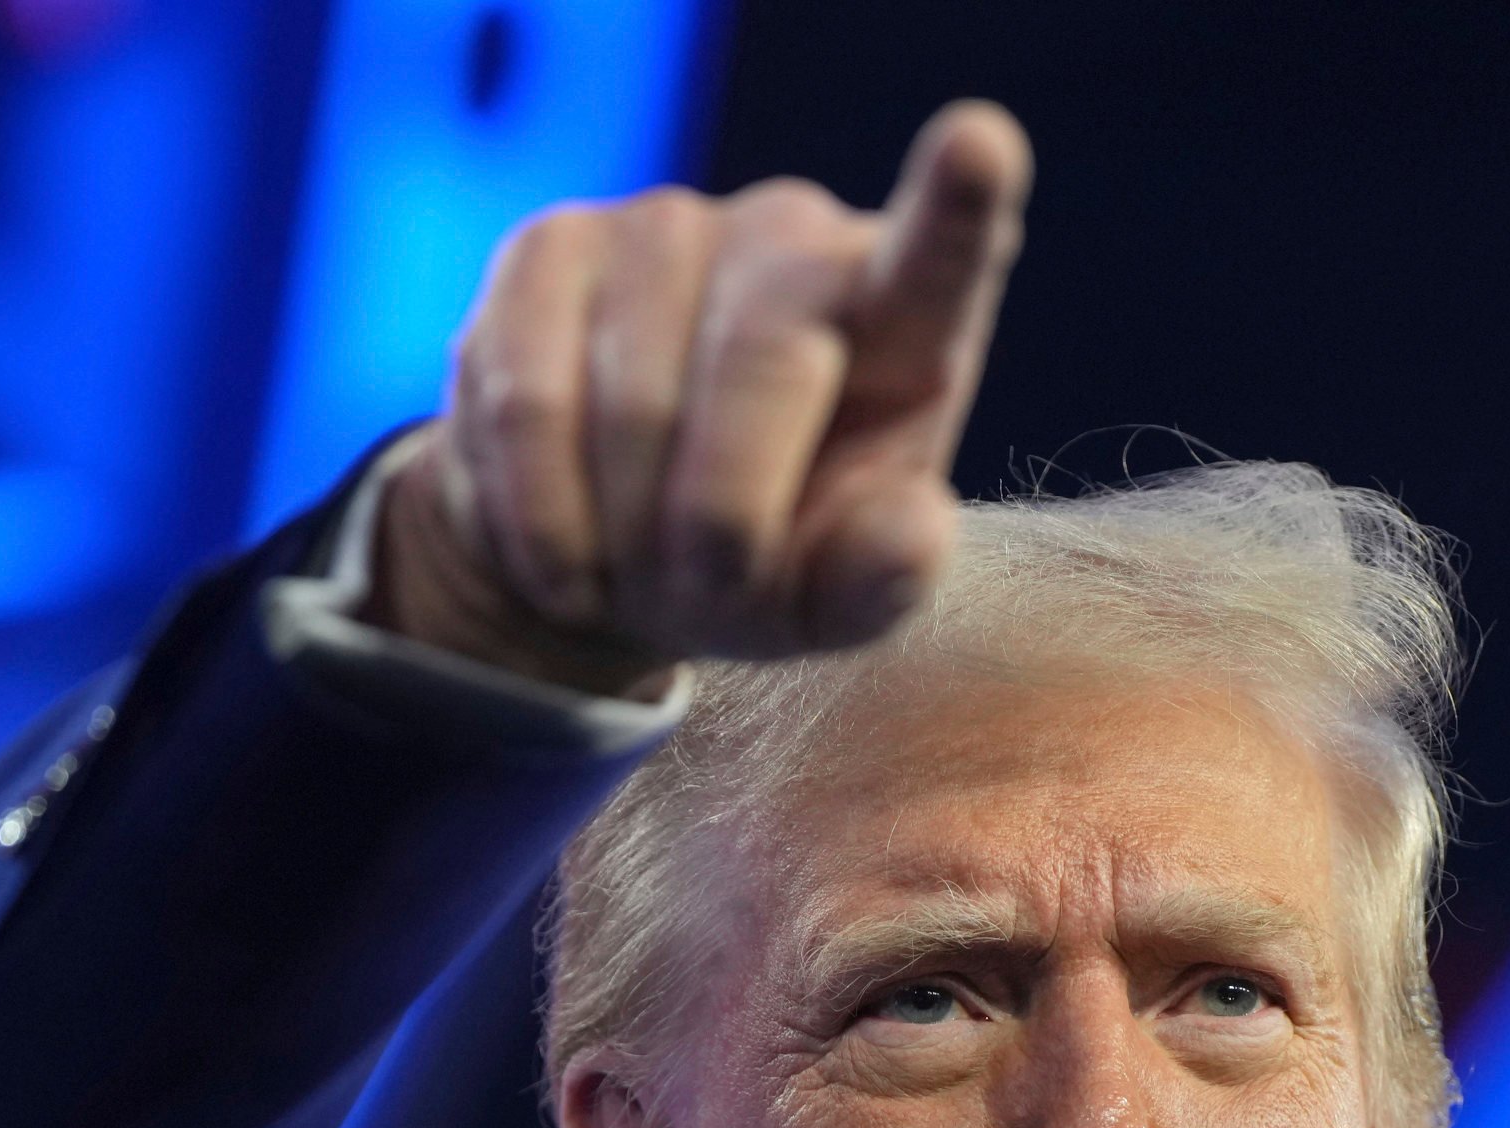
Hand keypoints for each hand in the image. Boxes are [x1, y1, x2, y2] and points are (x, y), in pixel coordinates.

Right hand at [369, 101, 1033, 696]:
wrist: (605, 555)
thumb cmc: (756, 563)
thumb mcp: (831, 601)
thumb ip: (881, 578)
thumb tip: (908, 533)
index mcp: (905, 319)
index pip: (938, 254)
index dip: (955, 202)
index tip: (980, 146)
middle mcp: (794, 237)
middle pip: (765, 365)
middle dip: (722, 523)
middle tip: (704, 589)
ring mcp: (669, 225)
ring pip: (635, 402)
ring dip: (625, 536)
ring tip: (634, 566)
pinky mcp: (549, 247)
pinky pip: (529, 403)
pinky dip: (540, 517)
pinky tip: (561, 549)